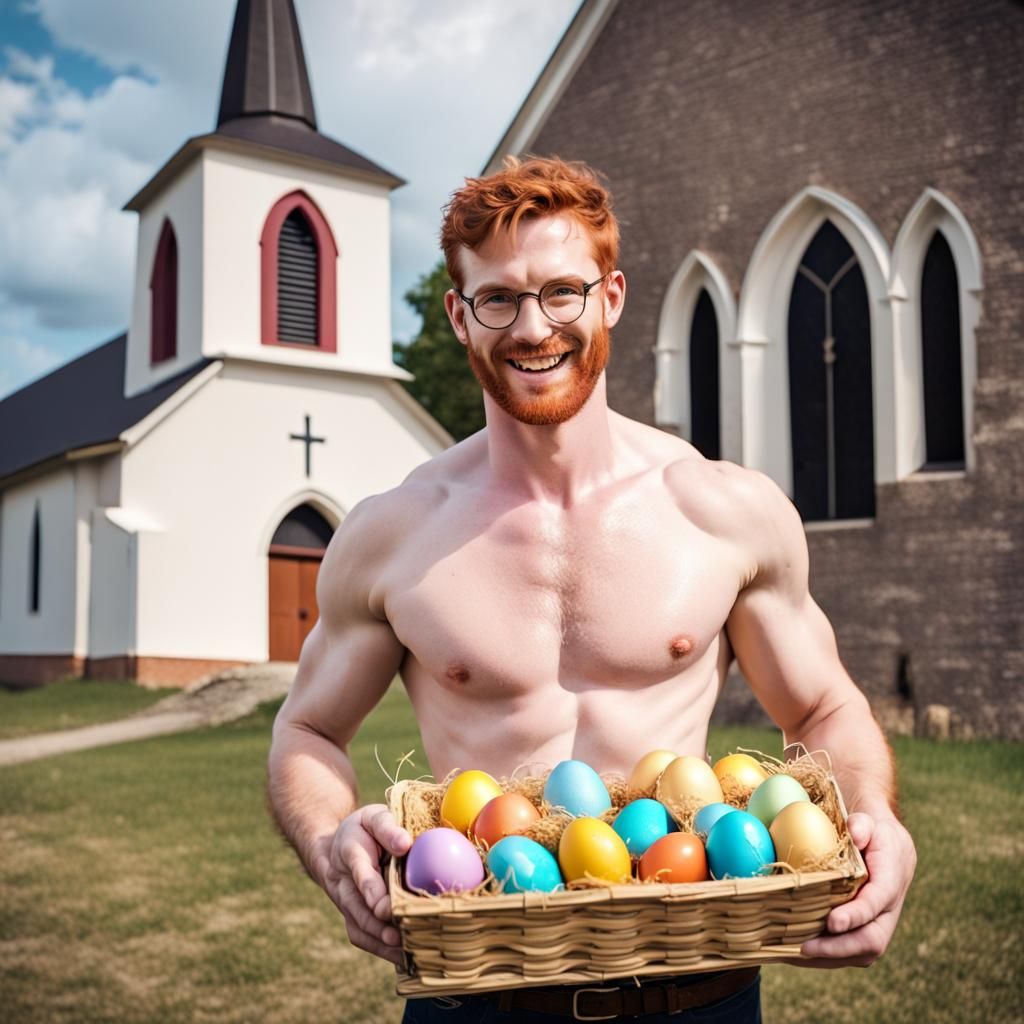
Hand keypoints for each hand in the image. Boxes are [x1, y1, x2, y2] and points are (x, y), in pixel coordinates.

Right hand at [312, 804, 412, 964]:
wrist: (337, 845)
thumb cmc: (364, 829)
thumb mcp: (373, 817)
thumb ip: (387, 827)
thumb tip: (406, 844)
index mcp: (348, 852)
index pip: (359, 872)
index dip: (370, 889)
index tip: (385, 906)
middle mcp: (342, 882)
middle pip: (356, 906)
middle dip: (375, 923)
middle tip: (397, 936)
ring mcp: (345, 903)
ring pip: (358, 926)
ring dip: (379, 941)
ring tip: (403, 950)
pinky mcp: (353, 917)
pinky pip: (362, 936)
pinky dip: (380, 949)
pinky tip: (403, 957)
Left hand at [791, 811, 916, 967]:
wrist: (882, 840)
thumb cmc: (869, 826)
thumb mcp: (867, 817)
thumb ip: (862, 823)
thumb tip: (855, 834)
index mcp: (893, 875)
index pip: (878, 901)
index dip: (857, 915)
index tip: (832, 923)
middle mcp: (891, 905)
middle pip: (873, 939)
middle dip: (840, 948)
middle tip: (804, 948)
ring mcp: (881, 921)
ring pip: (862, 951)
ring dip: (830, 957)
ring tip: (794, 954)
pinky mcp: (867, 928)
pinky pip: (851, 950)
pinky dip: (827, 955)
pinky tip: (797, 952)